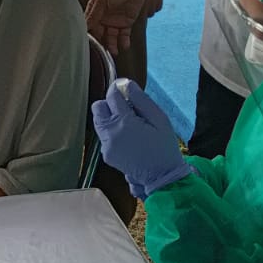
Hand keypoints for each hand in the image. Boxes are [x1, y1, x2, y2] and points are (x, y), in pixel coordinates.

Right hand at [85, 0, 149, 56]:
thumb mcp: (101, 0)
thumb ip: (94, 14)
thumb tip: (85, 26)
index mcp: (95, 10)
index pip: (89, 26)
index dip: (89, 35)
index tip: (89, 44)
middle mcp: (103, 17)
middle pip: (100, 34)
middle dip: (101, 43)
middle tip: (102, 51)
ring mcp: (115, 20)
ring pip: (111, 36)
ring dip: (112, 45)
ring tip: (114, 52)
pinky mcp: (126, 22)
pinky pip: (124, 35)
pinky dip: (124, 41)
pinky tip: (124, 46)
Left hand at [90, 79, 190, 198]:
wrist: (162, 177)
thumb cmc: (164, 147)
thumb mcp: (159, 119)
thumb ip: (141, 100)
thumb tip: (127, 85)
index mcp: (124, 122)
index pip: (111, 96)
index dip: (118, 89)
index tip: (125, 89)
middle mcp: (111, 133)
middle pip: (98, 107)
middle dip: (109, 103)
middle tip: (126, 108)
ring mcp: (106, 145)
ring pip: (98, 122)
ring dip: (109, 118)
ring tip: (129, 124)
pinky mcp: (106, 155)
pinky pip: (103, 136)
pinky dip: (112, 132)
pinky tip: (128, 138)